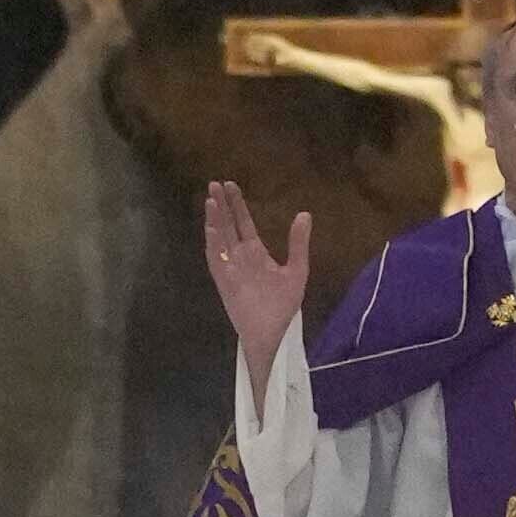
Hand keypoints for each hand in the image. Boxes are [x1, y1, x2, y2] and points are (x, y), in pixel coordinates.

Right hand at [205, 178, 316, 391]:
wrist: (274, 332)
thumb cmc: (283, 305)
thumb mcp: (297, 270)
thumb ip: (298, 243)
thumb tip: (305, 214)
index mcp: (256, 253)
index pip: (243, 222)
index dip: (237, 204)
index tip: (230, 184)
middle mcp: (239, 257)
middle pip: (227, 225)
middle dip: (221, 205)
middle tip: (214, 183)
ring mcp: (230, 268)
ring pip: (219, 239)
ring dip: (214, 220)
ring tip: (210, 199)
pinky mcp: (224, 282)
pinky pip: (216, 260)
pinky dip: (213, 244)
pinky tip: (211, 228)